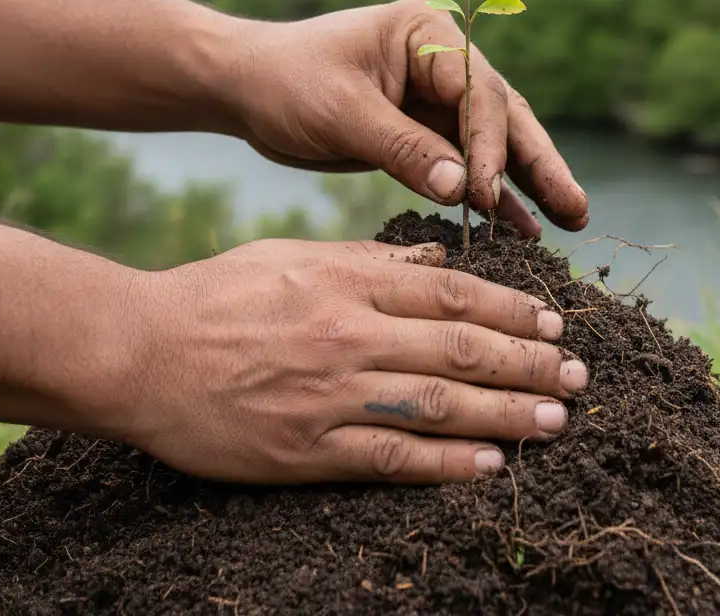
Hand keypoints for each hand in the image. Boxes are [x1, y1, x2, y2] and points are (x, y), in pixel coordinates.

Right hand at [121, 239, 587, 483]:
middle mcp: (350, 336)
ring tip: (558, 418)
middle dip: (529, 361)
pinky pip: (393, 459)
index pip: (454, 293)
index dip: (513, 307)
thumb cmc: (219, 293)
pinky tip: (494, 465)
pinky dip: (449, 464)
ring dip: (508, 413)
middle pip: (461, 348)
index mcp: (349, 283)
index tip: (554, 320)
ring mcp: (331, 396)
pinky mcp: (308, 450)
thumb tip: (440, 258)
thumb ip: (373, 258)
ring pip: (440, 405)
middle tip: (578, 373)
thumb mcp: (295, 254)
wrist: (142, 351)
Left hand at [225, 0, 589, 236]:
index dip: (489, 145)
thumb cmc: (287, 82)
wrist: (248, 87)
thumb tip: (464, 190)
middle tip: (577, 208)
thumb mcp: (341, 111)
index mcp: (426, 35)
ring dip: (527, 182)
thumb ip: (402, 148)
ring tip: (569, 222)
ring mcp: (436, 99)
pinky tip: (520, 226)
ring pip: (495, 143)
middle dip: (539, 161)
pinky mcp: (424, 133)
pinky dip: (491, 195)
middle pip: (504, 114)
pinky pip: (466, 166)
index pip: (477, 92)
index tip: (487, 195)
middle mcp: (442, 62)